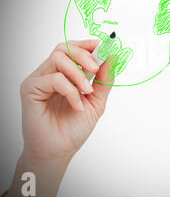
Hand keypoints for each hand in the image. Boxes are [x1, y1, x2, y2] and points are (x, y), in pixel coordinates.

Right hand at [20, 39, 113, 163]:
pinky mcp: (30, 90)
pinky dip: (71, 91)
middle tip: (96, 68)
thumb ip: (104, 80)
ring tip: (87, 92)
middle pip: (64, 48)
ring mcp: (39, 80)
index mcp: (64, 74)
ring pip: (59, 58)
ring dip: (79, 74)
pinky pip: (54, 79)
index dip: (88, 45)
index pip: (73, 49)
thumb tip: (113, 57)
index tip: (104, 47)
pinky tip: (77, 106)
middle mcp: (50, 74)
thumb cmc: (74, 128)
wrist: (59, 151)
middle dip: (84, 54)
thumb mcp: (96, 101)